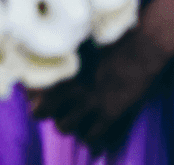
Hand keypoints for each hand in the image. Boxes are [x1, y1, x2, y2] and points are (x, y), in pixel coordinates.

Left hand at [30, 27, 171, 152]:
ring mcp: (90, 101)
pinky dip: (90, 136)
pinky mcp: (110, 112)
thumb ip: (64, 52)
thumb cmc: (112, 38)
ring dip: (66, 124)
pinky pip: (91, 135)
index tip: (33, 92)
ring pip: (63, 126)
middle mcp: (70, 86)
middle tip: (48, 108)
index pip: (32, 88)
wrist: (142, 45)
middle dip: (41, 111)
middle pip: (40, 111)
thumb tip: (48, 56)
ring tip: (71, 119)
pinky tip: (92, 128)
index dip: (30, 93)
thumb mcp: (81, 41)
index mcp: (61, 66)